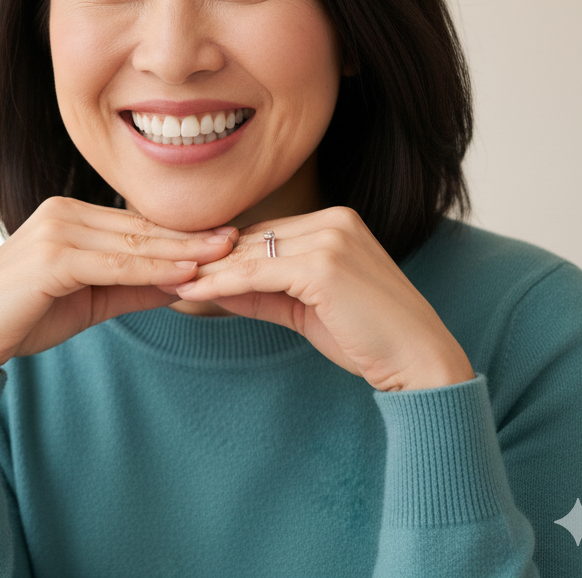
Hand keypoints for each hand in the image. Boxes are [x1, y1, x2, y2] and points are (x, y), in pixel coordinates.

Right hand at [0, 197, 237, 372]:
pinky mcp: (52, 256)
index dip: (181, 234)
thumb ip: (133, 287)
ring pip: (133, 244)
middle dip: (192, 237)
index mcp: (68, 215)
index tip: (225, 238)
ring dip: (182, 252)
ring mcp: (56, 230)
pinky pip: (116, 265)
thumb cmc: (22, 317)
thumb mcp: (89, 300)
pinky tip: (186, 274)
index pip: (136, 225)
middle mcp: (62, 213)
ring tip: (225, 255)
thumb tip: (184, 284)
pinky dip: (154, 270)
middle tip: (240, 239)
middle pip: (140, 229)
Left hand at [167, 207, 474, 391]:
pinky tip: (192, 293)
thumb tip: (209, 285)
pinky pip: (256, 273)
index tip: (182, 266)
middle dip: (208, 259)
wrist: (419, 362)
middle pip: (253, 240)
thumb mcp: (305, 308)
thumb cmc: (367, 338)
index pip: (263, 234)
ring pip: (250, 254)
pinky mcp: (324, 264)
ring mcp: (331, 238)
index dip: (222, 254)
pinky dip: (221, 284)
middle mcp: (334, 220)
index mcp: (336, 221)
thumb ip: (261, 292)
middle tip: (162, 270)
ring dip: (207, 271)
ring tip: (168, 282)